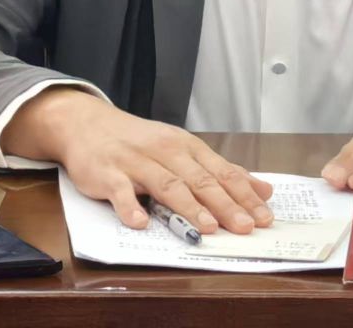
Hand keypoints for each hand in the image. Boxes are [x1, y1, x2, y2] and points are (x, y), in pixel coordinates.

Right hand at [6, 88, 273, 232]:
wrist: (88, 123)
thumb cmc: (140, 142)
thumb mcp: (182, 150)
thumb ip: (220, 171)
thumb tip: (262, 190)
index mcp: (186, 147)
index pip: (221, 173)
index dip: (244, 195)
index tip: (264, 217)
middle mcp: (165, 152)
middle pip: (199, 180)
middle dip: (225, 205)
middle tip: (245, 227)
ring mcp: (136, 162)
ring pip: (167, 185)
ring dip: (188, 207)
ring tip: (206, 229)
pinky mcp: (107, 173)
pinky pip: (120, 191)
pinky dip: (130, 207)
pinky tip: (140, 223)